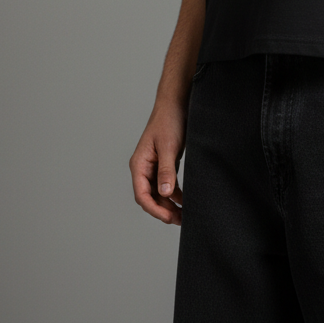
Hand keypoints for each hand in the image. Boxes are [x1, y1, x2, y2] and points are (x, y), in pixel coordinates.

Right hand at [129, 100, 186, 224]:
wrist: (176, 102)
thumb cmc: (169, 120)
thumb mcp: (169, 147)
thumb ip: (166, 171)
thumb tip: (165, 193)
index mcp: (139, 164)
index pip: (142, 195)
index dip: (155, 209)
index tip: (169, 218)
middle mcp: (144, 167)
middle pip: (149, 197)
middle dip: (163, 210)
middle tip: (180, 220)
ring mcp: (154, 166)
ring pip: (158, 192)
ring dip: (169, 204)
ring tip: (184, 214)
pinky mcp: (164, 163)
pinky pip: (166, 184)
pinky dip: (174, 193)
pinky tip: (184, 200)